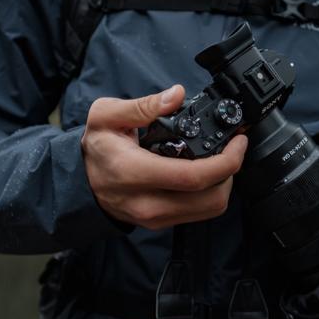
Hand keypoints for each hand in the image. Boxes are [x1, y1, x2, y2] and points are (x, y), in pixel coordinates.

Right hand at [82, 85, 247, 229]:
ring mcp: (154, 218)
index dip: (226, 160)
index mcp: (133, 172)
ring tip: (222, 159)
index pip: (192, 177)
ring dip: (224, 184)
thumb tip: (176, 95)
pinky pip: (199, 214)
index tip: (238, 141)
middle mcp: (146, 202)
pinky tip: (207, 173)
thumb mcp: (107, 116)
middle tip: (234, 148)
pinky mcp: (160, 224)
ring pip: (209, 210)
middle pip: (210, 199)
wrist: (79, 181)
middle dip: (231, 171)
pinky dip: (211, 193)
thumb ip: (142, 105)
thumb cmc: (96, 147)